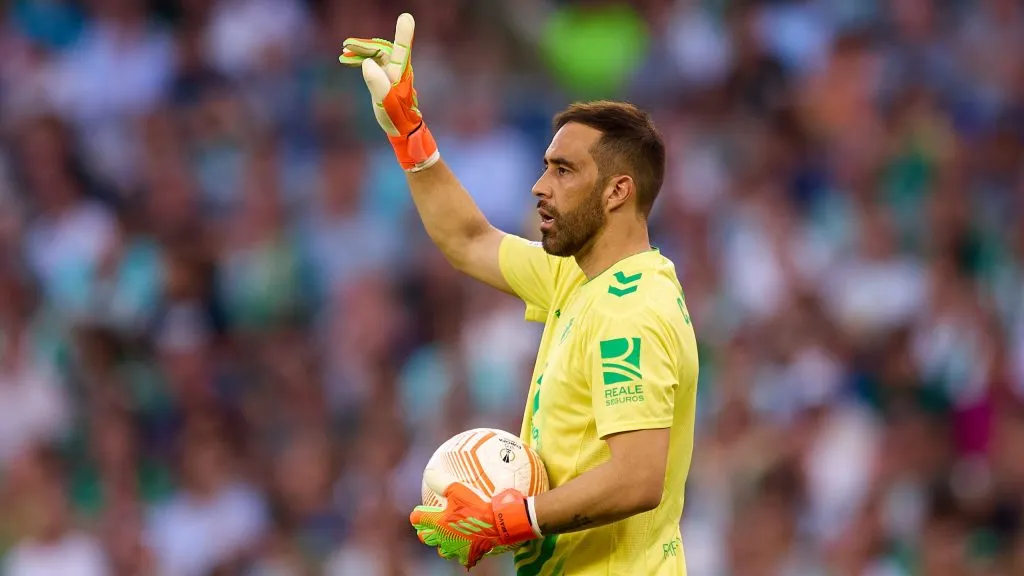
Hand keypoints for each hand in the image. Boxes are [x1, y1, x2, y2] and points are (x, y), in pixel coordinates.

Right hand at [339, 13, 439, 171]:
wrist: (403, 130)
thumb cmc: (396, 118)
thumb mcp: (385, 103)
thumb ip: (377, 83)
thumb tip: (367, 63)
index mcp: (400, 73)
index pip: (401, 50)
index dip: (403, 34)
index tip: (405, 18)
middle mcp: (398, 69)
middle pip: (382, 49)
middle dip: (364, 45)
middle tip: (346, 45)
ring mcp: (393, 73)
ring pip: (376, 54)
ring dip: (361, 51)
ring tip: (344, 53)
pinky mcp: (388, 77)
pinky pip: (374, 62)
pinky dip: (362, 59)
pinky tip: (350, 61)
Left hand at [410, 472, 538, 568]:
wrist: (497, 524)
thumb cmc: (477, 506)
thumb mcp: (458, 490)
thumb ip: (441, 483)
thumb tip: (429, 473)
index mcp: (438, 523)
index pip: (419, 519)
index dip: (417, 516)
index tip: (417, 513)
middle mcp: (444, 538)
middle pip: (426, 538)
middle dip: (425, 533)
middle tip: (427, 527)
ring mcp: (456, 549)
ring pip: (442, 551)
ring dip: (442, 544)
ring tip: (445, 539)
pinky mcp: (468, 555)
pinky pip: (461, 557)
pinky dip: (461, 553)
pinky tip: (466, 548)